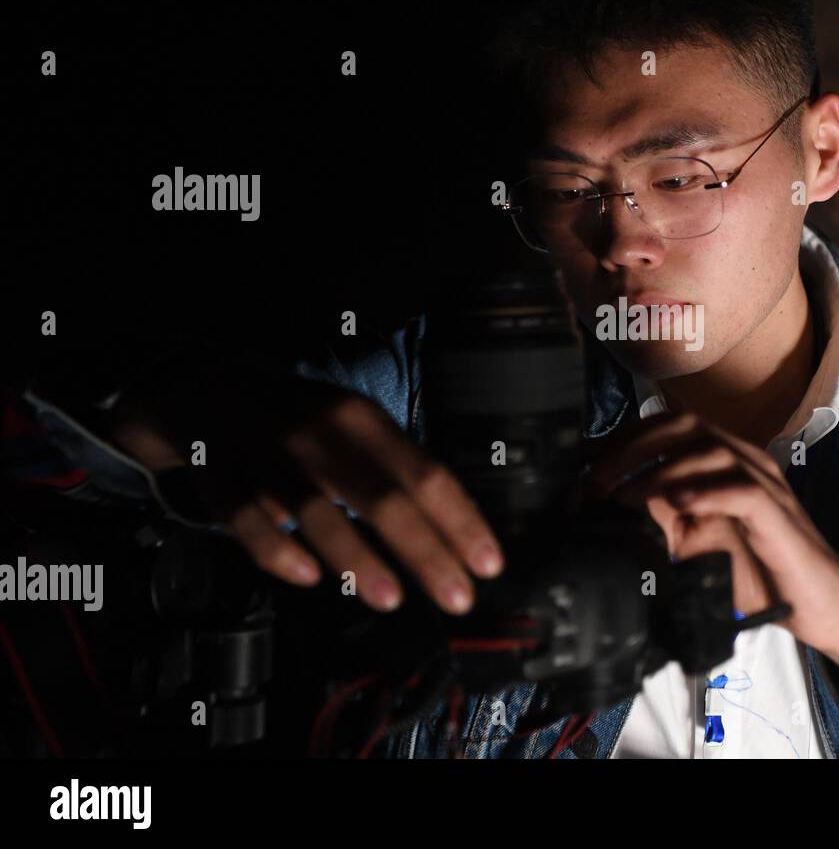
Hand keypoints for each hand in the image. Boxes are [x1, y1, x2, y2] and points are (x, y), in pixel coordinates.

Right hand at [103, 359, 502, 614]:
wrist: (206, 385)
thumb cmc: (300, 421)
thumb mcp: (356, 426)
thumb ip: (398, 470)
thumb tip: (455, 530)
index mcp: (362, 419)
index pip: (425, 474)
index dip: (459, 521)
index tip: (488, 563)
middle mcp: (320, 432)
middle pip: (380, 496)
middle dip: (424, 551)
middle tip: (457, 596)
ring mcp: (267, 453)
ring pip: (315, 509)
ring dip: (356, 558)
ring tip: (391, 598)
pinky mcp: (220, 474)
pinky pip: (246, 517)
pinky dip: (276, 548)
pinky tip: (307, 576)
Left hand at [587, 411, 838, 706]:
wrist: (819, 604)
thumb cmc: (763, 571)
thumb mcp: (698, 538)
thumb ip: (665, 514)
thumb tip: (615, 501)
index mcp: (727, 461)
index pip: (670, 426)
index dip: (625, 438)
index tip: (586, 462)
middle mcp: (747, 461)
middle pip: (685, 426)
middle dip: (632, 447)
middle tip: (596, 478)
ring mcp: (766, 484)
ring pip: (709, 451)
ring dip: (659, 470)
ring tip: (624, 495)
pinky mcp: (777, 515)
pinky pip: (741, 490)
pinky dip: (705, 492)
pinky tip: (677, 505)